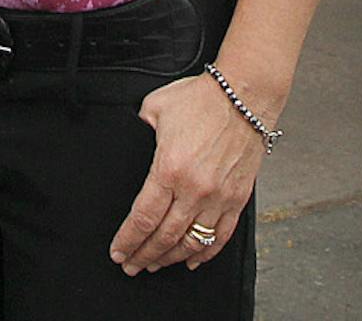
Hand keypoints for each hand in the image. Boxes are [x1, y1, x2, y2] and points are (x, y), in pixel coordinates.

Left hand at [108, 72, 265, 275]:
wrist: (243, 96)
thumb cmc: (201, 98)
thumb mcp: (156, 107)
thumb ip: (140, 127)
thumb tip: (134, 135)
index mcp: (168, 168)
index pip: (143, 217)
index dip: (128, 239)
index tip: (118, 251)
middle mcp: (193, 189)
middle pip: (163, 236)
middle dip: (143, 255)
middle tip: (131, 265)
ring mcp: (218, 197)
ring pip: (191, 242)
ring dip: (170, 258)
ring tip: (155, 264)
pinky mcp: (237, 199)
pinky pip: (220, 236)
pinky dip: (205, 253)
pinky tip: (191, 260)